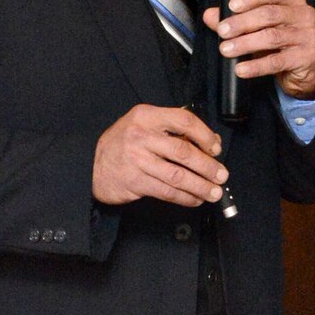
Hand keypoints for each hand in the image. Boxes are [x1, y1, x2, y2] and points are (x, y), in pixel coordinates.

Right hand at [93, 103, 228, 207]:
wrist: (92, 165)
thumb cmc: (124, 144)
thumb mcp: (144, 125)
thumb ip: (174, 130)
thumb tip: (211, 142)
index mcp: (147, 116)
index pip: (184, 121)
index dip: (205, 135)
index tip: (216, 148)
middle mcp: (141, 136)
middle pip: (183, 151)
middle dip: (207, 166)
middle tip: (221, 175)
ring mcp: (137, 160)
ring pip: (177, 175)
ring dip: (200, 186)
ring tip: (214, 192)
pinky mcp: (135, 181)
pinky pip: (167, 192)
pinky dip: (185, 197)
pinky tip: (195, 199)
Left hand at [202, 0, 314, 98]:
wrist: (302, 72)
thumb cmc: (280, 43)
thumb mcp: (258, 28)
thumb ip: (235, 19)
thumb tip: (210, 15)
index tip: (231, 6)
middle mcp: (303, 14)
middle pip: (269, 14)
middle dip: (242, 23)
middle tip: (222, 31)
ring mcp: (307, 35)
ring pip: (272, 37)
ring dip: (245, 43)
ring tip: (226, 50)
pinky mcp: (307, 57)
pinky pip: (277, 61)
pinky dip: (256, 66)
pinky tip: (242, 69)